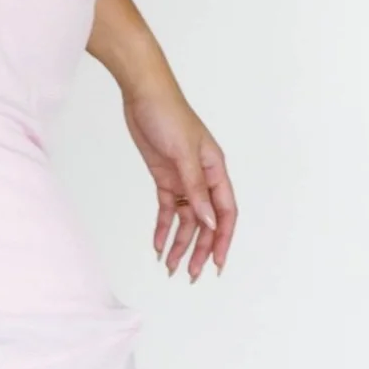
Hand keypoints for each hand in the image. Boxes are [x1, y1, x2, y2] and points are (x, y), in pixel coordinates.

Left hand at [120, 81, 237, 280]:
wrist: (143, 94)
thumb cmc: (169, 115)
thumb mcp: (183, 154)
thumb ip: (196, 190)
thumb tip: (209, 222)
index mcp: (215, 170)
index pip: (226, 211)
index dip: (223, 239)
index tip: (217, 263)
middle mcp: (203, 177)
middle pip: (207, 221)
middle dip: (200, 249)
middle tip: (191, 274)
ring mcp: (184, 178)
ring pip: (186, 220)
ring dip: (180, 243)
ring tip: (171, 267)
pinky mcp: (165, 177)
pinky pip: (168, 209)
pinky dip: (163, 228)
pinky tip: (158, 245)